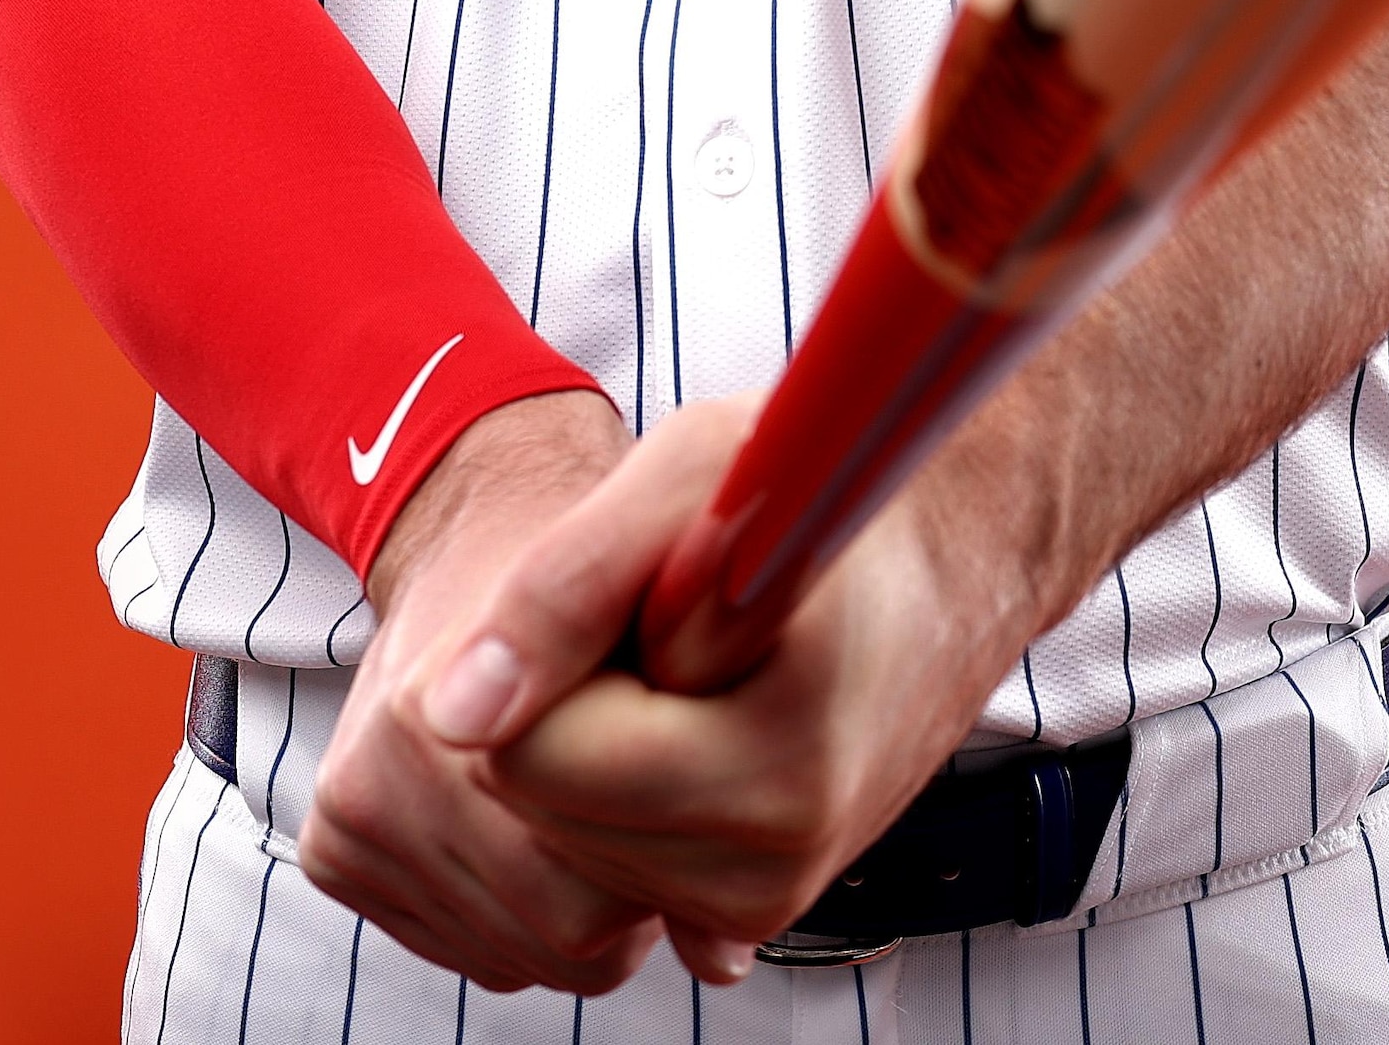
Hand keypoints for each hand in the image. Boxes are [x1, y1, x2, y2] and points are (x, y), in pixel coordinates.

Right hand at [293, 391, 668, 993]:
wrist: (483, 525)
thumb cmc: (596, 580)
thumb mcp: (663, 643)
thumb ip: (691, 778)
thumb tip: (721, 961)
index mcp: (445, 724)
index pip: (591, 903)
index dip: (658, 861)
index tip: (677, 796)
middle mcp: (378, 775)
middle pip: (555, 937)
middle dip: (620, 890)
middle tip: (647, 809)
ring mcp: (350, 816)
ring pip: (511, 955)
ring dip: (567, 905)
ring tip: (591, 809)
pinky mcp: (333, 846)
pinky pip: (459, 942)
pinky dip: (506, 907)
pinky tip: (526, 826)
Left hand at [413, 396, 1041, 980]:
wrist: (942, 561)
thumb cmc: (818, 489)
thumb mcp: (692, 473)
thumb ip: (563, 585)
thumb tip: (446, 714)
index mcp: (773, 766)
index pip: (531, 754)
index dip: (551, 656)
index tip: (635, 594)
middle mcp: (771, 865)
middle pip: (536, 806)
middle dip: (571, 704)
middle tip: (672, 625)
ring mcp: (760, 903)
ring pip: (557, 841)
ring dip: (594, 745)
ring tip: (694, 667)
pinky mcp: (745, 916)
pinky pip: (599, 865)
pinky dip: (618, 795)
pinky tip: (695, 730)